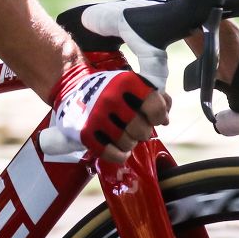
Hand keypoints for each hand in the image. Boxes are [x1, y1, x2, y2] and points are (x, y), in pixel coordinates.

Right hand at [48, 55, 171, 163]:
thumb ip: (155, 97)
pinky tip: (119, 148)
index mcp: (126, 82)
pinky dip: (120, 155)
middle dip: (142, 132)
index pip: (156, 107)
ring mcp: (97, 116)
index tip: (153, 118)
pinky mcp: (86, 133)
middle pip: (143, 130)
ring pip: (128, 144)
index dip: (159, 116)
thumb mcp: (132, 83)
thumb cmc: (110, 88)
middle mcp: (111, 98)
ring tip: (123, 133)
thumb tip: (166, 119)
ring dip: (130, 142)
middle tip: (135, 127)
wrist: (72, 87)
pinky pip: (113, 154)